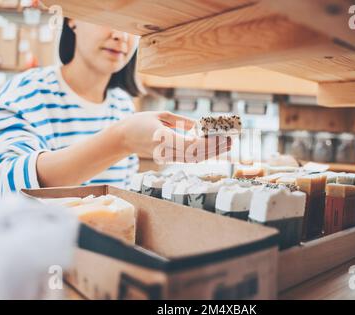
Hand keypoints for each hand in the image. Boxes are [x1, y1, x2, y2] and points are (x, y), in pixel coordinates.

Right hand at [116, 111, 231, 162]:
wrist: (123, 138)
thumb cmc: (140, 122)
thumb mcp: (161, 115)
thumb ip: (181, 122)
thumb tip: (200, 126)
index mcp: (163, 139)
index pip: (191, 145)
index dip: (209, 142)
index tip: (222, 137)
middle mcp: (166, 151)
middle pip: (196, 154)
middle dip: (215, 148)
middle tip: (231, 140)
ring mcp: (167, 157)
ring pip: (194, 158)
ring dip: (212, 153)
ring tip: (227, 145)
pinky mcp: (168, 159)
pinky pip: (189, 158)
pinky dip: (203, 155)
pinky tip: (214, 149)